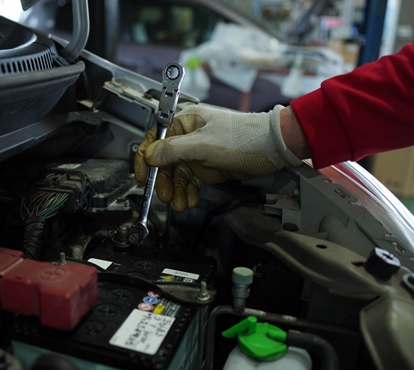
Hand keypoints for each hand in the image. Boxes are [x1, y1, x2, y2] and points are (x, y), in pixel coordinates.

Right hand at [134, 104, 301, 211]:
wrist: (272, 148)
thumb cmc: (243, 137)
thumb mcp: (203, 144)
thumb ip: (173, 150)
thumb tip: (149, 155)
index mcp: (184, 122)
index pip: (155, 140)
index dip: (145, 159)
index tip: (141, 176)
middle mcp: (187, 137)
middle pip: (164, 162)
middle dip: (163, 181)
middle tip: (164, 195)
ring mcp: (197, 154)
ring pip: (177, 175)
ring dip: (175, 191)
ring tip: (179, 204)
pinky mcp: (207, 168)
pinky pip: (190, 182)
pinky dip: (187, 193)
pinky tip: (188, 201)